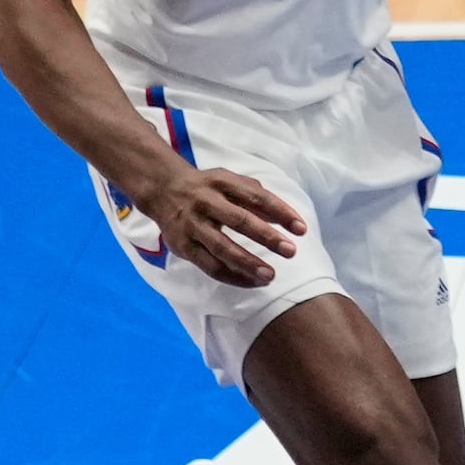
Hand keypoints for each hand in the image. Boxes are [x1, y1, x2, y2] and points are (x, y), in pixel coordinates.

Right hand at [139, 163, 306, 284]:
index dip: (282, 212)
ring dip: (248, 263)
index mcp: (223, 182)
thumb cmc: (208, 187)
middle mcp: (206, 202)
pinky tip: (250, 281)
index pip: (258, 197)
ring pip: (222, 248)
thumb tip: (288, 219)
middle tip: (291, 251)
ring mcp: (192, 225)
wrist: (163, 190)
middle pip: (240, 221)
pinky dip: (231, 276)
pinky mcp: (182, 246)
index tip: (302, 229)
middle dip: (267, 238)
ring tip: (270, 275)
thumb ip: (258, 197)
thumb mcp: (231, 182)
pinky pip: (209, 265)